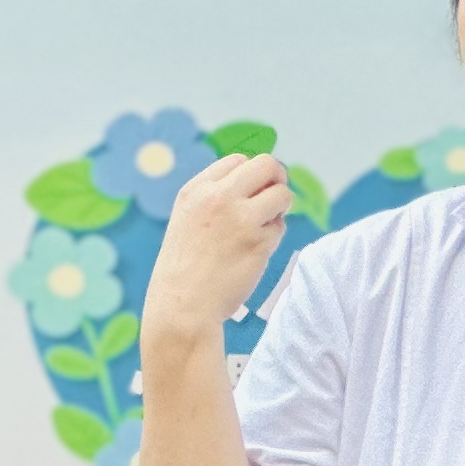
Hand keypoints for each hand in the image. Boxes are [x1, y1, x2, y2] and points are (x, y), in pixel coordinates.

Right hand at [146, 153, 292, 358]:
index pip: (238, 160)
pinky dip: (273, 237)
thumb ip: (216, 195)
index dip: (251, 175)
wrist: (182, 305)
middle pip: (268, 165)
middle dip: (277, 179)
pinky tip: (253, 252)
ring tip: (261, 228)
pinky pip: (281, 227)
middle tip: (273, 199)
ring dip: (279, 209)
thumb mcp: (188, 218)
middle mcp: (218, 197)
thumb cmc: (187, 265)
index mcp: (197, 189)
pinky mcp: (258, 241)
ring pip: (282, 194)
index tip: (250, 192)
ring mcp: (240, 218)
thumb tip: (260, 179)